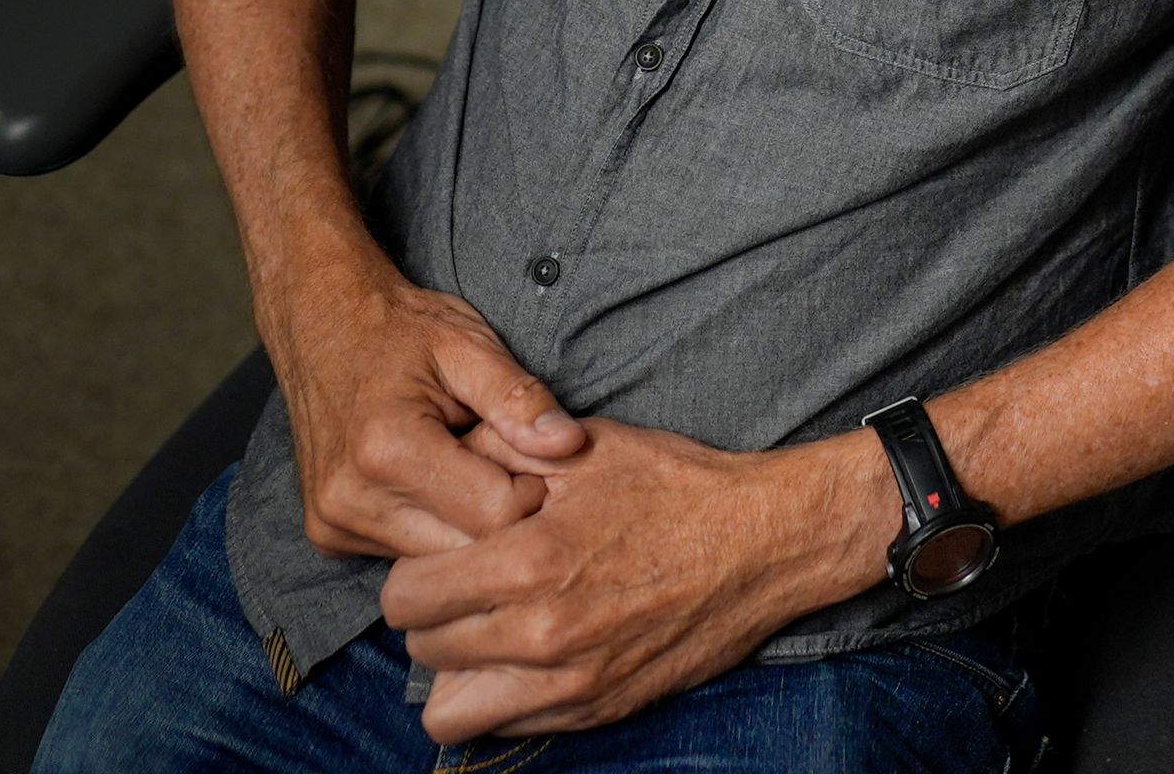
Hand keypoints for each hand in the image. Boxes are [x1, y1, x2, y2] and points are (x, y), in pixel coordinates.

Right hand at [266, 266, 586, 560]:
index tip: (534, 453)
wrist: (322, 325)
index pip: (495, 514)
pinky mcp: (329, 537)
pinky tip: (438, 484)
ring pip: (438, 564)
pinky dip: (435, 529)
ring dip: (467, 527)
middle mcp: (351, 500)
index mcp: (387, 449)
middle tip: (508, 462)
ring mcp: (334, 524)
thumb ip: (519, 398)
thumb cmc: (401, 330)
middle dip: (502, 515)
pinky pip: (406, 555)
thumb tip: (569, 445)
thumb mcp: (468, 345)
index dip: (532, 488)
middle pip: (466, 552)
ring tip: (470, 467)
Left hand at [384, 418, 898, 742]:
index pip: (408, 595)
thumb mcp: (587, 447)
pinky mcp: (597, 710)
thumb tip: (442, 456)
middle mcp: (542, 633)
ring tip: (487, 632)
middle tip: (469, 588)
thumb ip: (501, 448)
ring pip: (450, 708)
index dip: (419, 569)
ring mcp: (570, 682)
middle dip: (435, 614)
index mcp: (529, 562)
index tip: (446, 556)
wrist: (765, 542)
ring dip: (458, 668)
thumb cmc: (676, 486)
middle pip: (422, 648)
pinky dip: (501, 697)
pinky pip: (505, 727)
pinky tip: (528, 655)